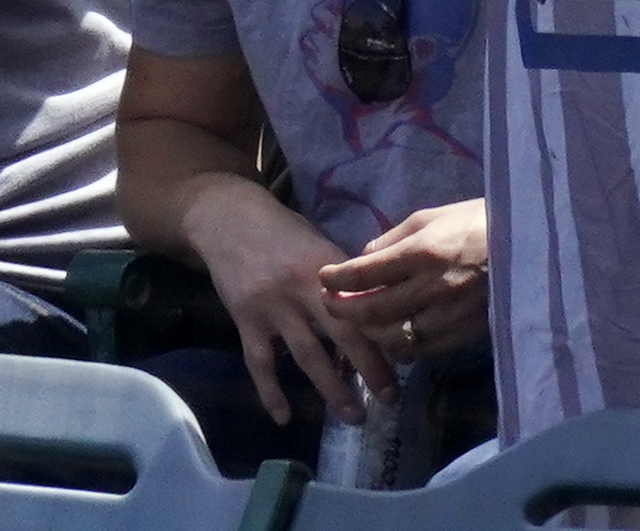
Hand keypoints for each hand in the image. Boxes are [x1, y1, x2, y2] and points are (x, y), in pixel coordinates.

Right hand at [183, 173, 399, 423]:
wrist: (230, 221)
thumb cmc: (283, 231)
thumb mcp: (320, 242)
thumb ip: (343, 275)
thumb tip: (379, 303)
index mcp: (330, 264)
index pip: (365, 304)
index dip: (386, 331)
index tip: (409, 356)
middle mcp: (305, 287)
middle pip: (343, 333)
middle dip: (370, 368)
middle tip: (390, 398)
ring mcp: (273, 307)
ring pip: (308, 355)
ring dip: (332, 388)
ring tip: (353, 415)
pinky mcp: (246, 321)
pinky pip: (260, 364)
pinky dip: (271, 393)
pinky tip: (284, 418)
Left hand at [320, 199, 488, 375]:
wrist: (532, 248)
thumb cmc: (482, 221)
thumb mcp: (437, 215)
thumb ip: (397, 237)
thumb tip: (367, 256)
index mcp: (424, 252)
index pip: (366, 272)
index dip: (338, 278)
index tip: (324, 279)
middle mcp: (430, 289)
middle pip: (372, 312)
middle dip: (344, 310)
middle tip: (329, 305)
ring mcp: (446, 317)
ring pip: (391, 339)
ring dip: (369, 333)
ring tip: (359, 322)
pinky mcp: (460, 336)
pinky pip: (419, 349)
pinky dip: (399, 345)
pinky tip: (393, 335)